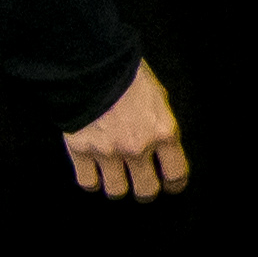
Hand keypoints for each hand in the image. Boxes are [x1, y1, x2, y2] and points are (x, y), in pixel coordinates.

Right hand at [64, 59, 189, 200]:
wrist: (92, 65)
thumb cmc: (129, 76)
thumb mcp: (159, 98)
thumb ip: (161, 127)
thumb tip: (161, 147)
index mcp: (163, 132)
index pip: (176, 174)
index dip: (175, 185)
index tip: (171, 186)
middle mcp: (138, 147)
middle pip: (146, 191)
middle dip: (146, 191)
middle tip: (142, 185)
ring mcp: (108, 152)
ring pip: (116, 191)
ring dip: (118, 187)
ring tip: (117, 178)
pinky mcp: (80, 151)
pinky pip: (87, 183)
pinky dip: (91, 181)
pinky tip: (94, 173)